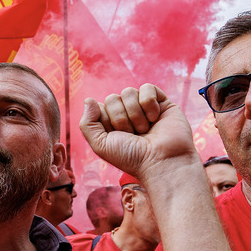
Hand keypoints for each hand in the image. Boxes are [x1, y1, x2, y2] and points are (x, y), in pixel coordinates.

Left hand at [79, 85, 196, 181]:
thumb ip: (88, 124)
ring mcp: (144, 107)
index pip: (99, 107)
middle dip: (121, 119)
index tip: (118, 137)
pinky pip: (147, 88)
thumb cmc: (132, 157)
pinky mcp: (162, 102)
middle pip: (113, 98)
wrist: (161, 161)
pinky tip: (155, 118)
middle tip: (133, 135)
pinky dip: (148, 103)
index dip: (106, 121)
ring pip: (128, 92)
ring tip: (145, 129)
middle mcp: (127, 114)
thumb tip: (88, 100)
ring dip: (135, 114)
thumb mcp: (101, 145)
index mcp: (112, 123)